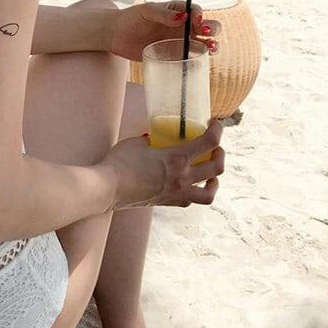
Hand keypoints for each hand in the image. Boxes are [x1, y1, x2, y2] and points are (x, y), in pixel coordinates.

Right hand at [100, 119, 224, 209]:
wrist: (108, 188)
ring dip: (214, 183)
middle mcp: (182, 178)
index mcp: (177, 158)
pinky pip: (188, 201)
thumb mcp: (136, 143)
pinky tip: (186, 186)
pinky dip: (192, 193)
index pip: (209, 142)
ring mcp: (176, 193)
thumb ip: (149, 141)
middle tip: (215, 148)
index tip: (214, 124)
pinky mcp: (166, 203)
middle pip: (216, 168)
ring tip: (211, 177)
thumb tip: (152, 140)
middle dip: (220, 155)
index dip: (218, 130)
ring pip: (208, 194)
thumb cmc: (119, 162)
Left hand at [107, 1, 221, 60]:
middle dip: (212, 30)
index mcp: (178, 11)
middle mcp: (183, 26)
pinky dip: (197, 63)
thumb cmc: (131, 18)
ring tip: (211, 49)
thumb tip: (183, 17)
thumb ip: (164, 14)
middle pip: (206, 27)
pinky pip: (189, 60)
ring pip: (202, 44)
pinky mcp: (173, 56)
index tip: (196, 21)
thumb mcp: (146, 11)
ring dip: (211, 46)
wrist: (115, 35)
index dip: (200, 16)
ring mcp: (179, 42)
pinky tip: (198, 65)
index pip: (196, 11)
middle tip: (207, 34)